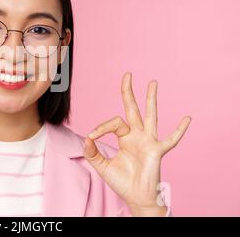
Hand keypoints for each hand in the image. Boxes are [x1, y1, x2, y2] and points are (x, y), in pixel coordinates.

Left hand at [83, 72, 190, 215]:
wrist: (136, 197)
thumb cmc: (121, 182)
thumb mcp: (102, 166)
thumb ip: (92, 152)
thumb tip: (85, 138)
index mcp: (125, 137)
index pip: (114, 122)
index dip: (101, 127)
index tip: (92, 137)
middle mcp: (137, 135)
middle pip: (133, 109)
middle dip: (129, 92)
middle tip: (127, 75)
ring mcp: (149, 141)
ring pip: (150, 116)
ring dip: (151, 99)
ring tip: (152, 82)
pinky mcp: (157, 151)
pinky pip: (171, 140)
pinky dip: (179, 130)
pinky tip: (187, 118)